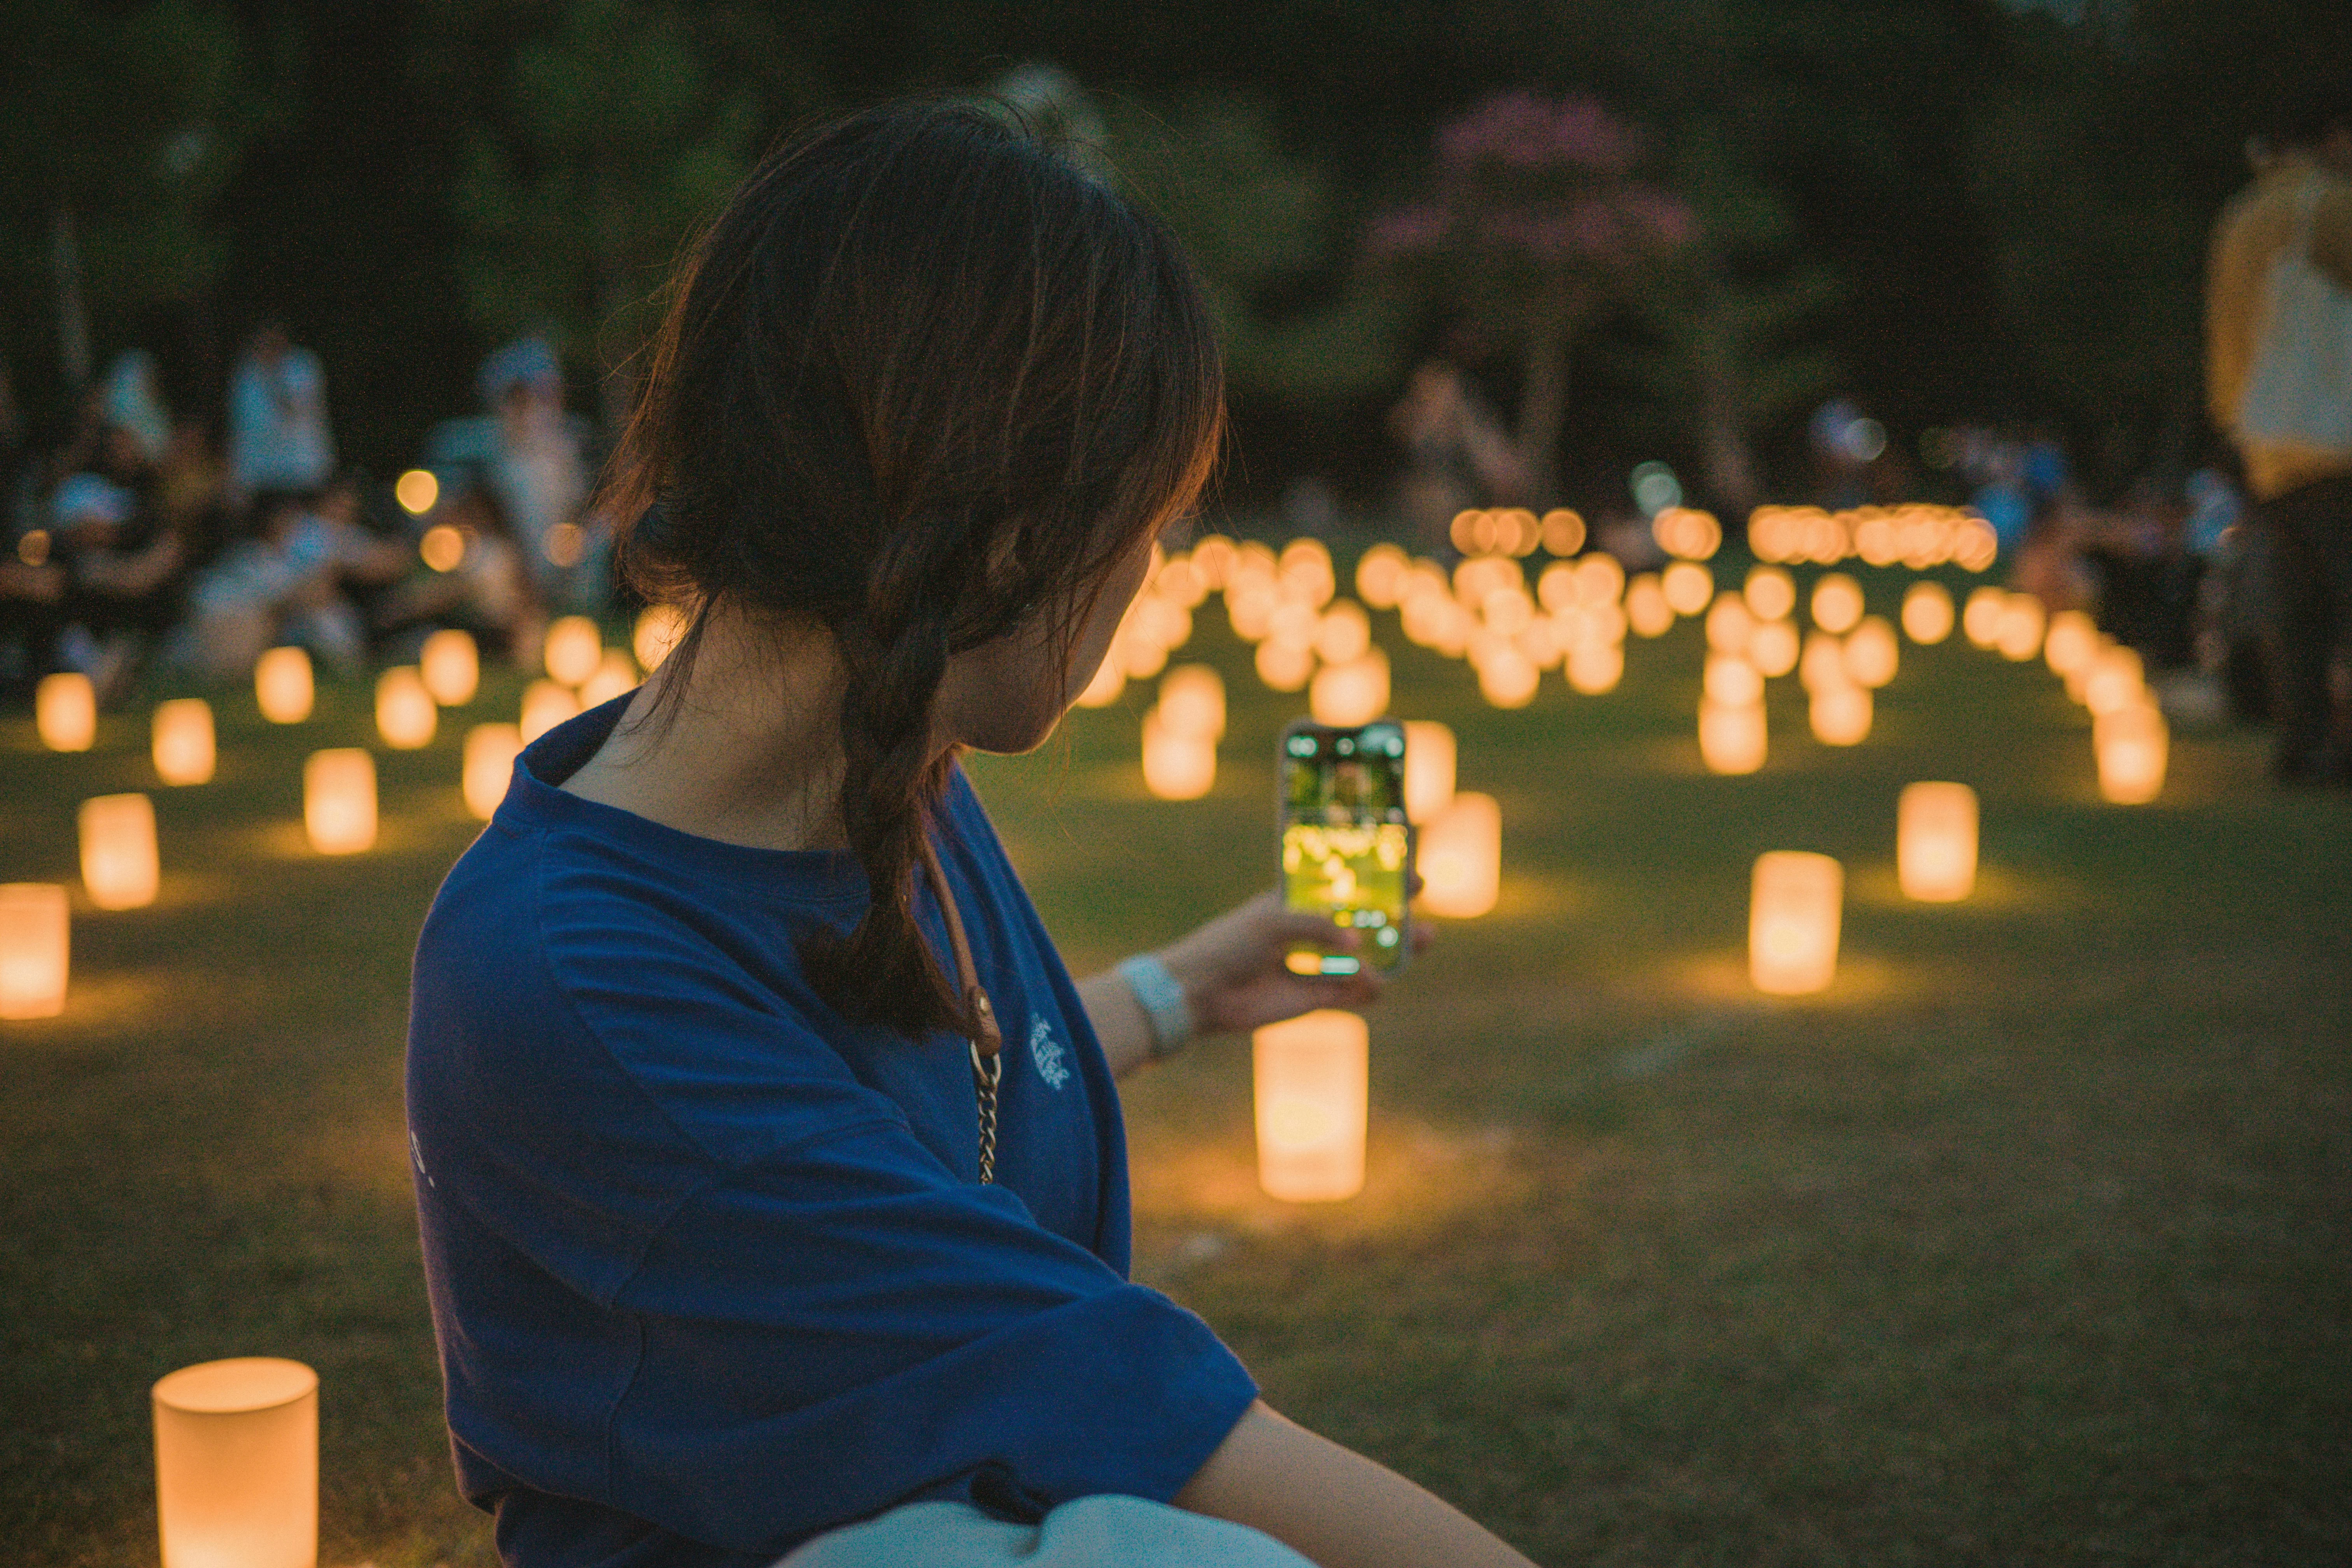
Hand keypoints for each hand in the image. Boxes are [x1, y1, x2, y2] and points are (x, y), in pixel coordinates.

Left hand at [1155, 889, 1432, 1038]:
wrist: (1202, 991)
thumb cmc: (1229, 944)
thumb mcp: (1272, 922)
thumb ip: (1317, 927)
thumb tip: (1358, 945)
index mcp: (1297, 904)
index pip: (1345, 889)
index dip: (1378, 883)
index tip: (1412, 876)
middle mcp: (1310, 934)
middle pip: (1363, 927)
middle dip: (1395, 924)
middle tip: (1426, 923)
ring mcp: (1313, 967)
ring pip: (1363, 961)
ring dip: (1392, 956)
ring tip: (1419, 947)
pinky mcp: (1311, 999)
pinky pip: (1349, 994)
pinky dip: (1366, 990)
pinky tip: (1377, 985)